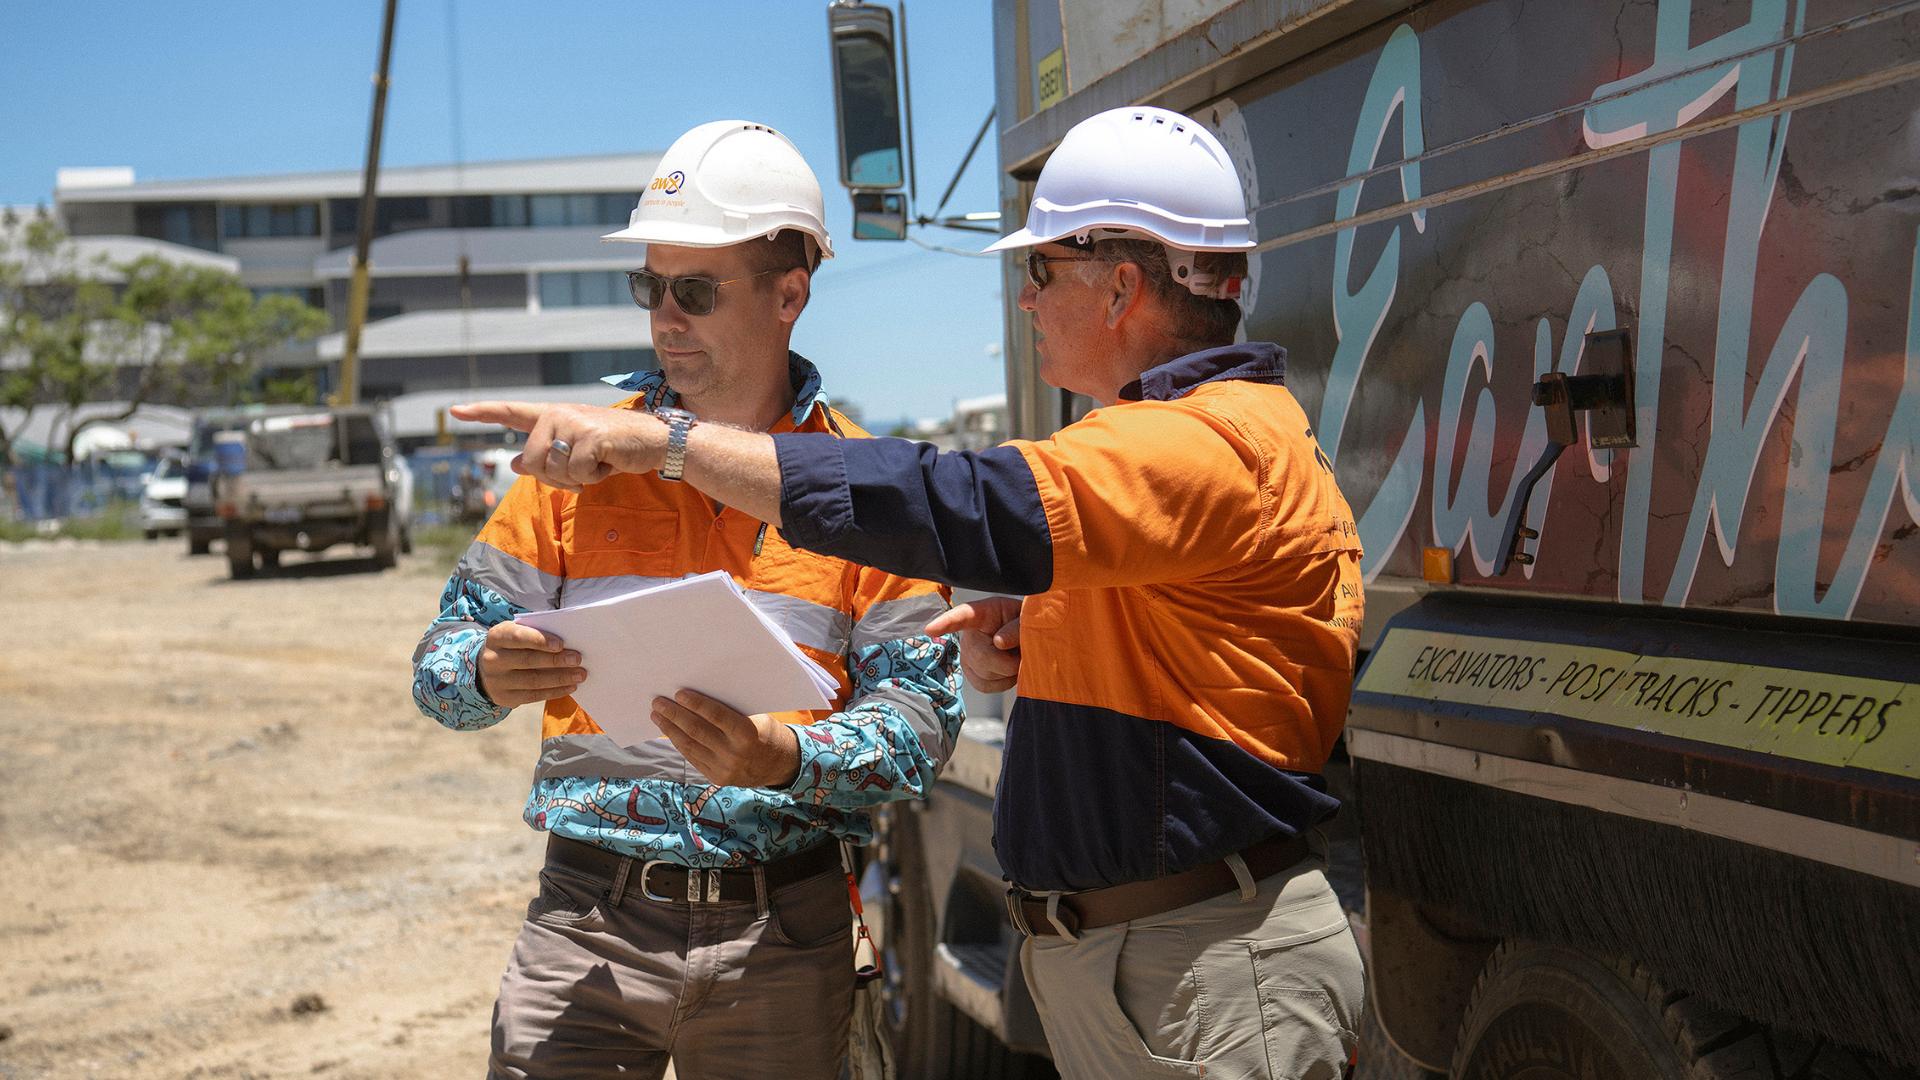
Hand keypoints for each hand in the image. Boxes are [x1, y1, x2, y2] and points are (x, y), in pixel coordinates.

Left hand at [449, 401, 666, 491]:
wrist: (655, 441)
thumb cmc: (615, 448)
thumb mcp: (576, 452)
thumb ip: (544, 456)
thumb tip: (513, 463)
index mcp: (552, 415)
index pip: (511, 412)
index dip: (481, 412)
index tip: (455, 411)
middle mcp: (558, 413)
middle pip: (531, 462)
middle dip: (555, 478)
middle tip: (582, 471)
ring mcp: (573, 422)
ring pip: (551, 470)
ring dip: (576, 479)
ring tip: (597, 463)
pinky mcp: (590, 436)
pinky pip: (575, 474)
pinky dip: (593, 479)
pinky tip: (607, 465)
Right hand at [478, 622, 585, 707]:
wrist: (490, 666)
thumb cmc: (513, 644)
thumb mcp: (519, 632)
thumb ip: (537, 633)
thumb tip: (568, 644)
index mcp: (497, 637)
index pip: (518, 637)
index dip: (540, 640)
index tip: (561, 644)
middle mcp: (492, 659)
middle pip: (528, 660)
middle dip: (556, 660)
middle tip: (578, 659)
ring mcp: (497, 681)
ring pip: (533, 681)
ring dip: (560, 678)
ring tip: (579, 675)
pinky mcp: (504, 697)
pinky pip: (533, 696)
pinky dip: (554, 691)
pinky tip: (570, 687)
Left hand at [652, 690, 801, 787]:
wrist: (779, 766)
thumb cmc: (766, 733)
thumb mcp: (757, 718)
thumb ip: (732, 711)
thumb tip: (700, 696)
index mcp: (747, 734)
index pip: (716, 716)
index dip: (696, 703)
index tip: (678, 693)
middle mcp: (734, 754)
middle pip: (697, 731)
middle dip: (674, 715)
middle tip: (658, 702)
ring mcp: (724, 769)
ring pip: (690, 746)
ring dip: (670, 729)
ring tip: (657, 716)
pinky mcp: (717, 778)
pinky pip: (693, 758)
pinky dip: (679, 744)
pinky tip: (670, 732)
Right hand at [925, 596, 1022, 694]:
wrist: (1028, 638)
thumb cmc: (1025, 624)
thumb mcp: (1026, 619)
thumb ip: (1017, 628)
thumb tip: (999, 642)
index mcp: (982, 613)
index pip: (961, 616)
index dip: (945, 623)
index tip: (930, 629)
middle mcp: (969, 634)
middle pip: (980, 657)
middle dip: (1007, 663)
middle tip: (1023, 654)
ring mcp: (968, 655)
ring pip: (984, 675)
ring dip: (1007, 673)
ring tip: (1018, 658)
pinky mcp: (972, 673)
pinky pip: (985, 686)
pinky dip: (1003, 683)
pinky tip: (1011, 671)